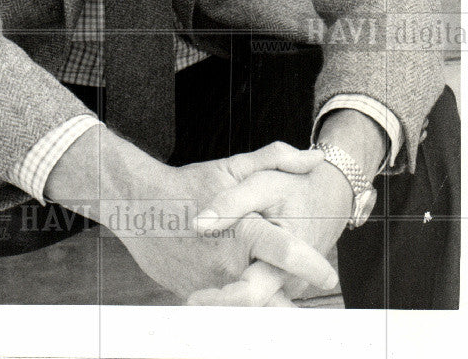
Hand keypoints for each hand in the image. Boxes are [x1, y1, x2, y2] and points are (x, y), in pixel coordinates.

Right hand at [109, 142, 339, 300]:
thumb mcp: (232, 166)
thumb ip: (276, 159)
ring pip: (251, 310)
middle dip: (295, 308)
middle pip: (273, 298)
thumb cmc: (189, 184)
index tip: (329, 277)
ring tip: (287, 311)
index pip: (285, 251)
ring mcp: (212, 284)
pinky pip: (227, 311)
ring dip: (270, 309)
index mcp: (242, 230)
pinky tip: (253, 305)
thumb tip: (315, 157)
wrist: (138, 205)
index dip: (312, 266)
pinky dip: (242, 309)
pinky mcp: (196, 294)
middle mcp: (229, 263)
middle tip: (310, 312)